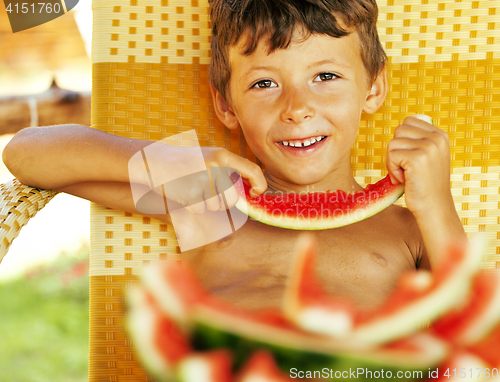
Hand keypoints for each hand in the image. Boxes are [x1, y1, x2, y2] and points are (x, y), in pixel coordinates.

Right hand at [132, 144, 266, 214]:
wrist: (154, 160)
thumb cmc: (187, 161)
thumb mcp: (210, 156)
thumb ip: (230, 168)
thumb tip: (253, 188)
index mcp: (223, 156)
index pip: (253, 170)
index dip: (259, 184)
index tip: (254, 192)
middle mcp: (215, 167)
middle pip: (232, 199)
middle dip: (224, 202)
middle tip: (211, 193)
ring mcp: (202, 180)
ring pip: (216, 207)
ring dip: (206, 204)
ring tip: (194, 188)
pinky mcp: (189, 193)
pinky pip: (200, 210)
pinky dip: (193, 206)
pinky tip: (185, 193)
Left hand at [386, 115, 451, 216]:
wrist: (434, 207)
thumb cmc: (425, 184)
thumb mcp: (428, 157)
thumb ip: (418, 140)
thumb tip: (401, 127)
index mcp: (440, 135)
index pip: (408, 121)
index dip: (402, 140)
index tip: (409, 158)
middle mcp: (436, 138)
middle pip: (398, 131)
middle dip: (395, 150)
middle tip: (404, 168)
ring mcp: (428, 148)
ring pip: (392, 143)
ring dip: (392, 162)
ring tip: (405, 175)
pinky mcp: (417, 159)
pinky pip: (391, 156)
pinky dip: (392, 170)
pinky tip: (404, 180)